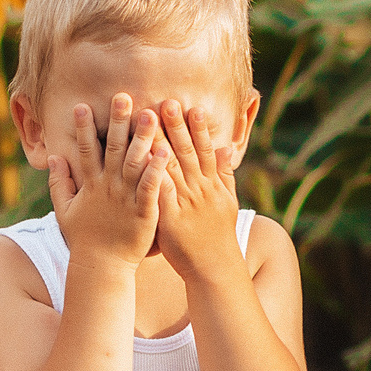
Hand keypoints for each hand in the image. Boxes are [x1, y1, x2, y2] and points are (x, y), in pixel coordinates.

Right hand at [47, 94, 166, 266]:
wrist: (102, 268)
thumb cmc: (84, 239)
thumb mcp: (64, 210)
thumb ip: (59, 183)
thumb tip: (53, 157)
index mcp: (90, 185)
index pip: (86, 150)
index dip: (83, 128)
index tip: (83, 105)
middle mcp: (108, 187)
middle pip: (113, 149)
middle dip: (118, 122)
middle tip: (124, 96)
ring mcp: (126, 199)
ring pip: (135, 163)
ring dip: (142, 138)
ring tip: (150, 114)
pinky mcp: (144, 212)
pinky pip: (151, 187)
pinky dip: (157, 170)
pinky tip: (165, 152)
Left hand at [152, 99, 242, 286]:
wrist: (214, 268)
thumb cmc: (217, 235)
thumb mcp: (228, 202)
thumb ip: (225, 174)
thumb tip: (228, 148)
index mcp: (211, 184)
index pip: (205, 150)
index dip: (199, 129)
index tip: (192, 106)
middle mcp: (199, 189)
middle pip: (187, 153)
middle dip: (177, 127)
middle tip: (167, 102)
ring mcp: (185, 203)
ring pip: (171, 167)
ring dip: (160, 142)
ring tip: (149, 122)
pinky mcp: (170, 218)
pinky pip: (159, 192)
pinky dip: (152, 174)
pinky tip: (142, 159)